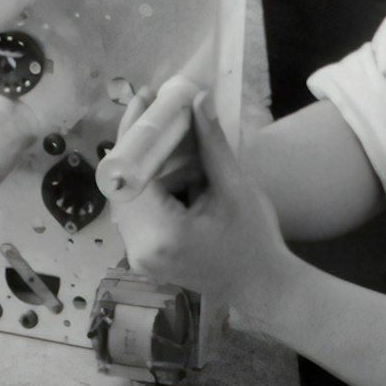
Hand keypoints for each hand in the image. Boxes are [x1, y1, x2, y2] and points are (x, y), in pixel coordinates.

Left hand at [110, 94, 291, 314]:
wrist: (263, 287)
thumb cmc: (254, 239)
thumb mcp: (235, 188)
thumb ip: (211, 145)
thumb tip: (197, 99)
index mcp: (162, 233)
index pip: (131, 172)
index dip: (134, 132)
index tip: (144, 99)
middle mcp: (139, 248)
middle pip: (122, 184)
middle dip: (139, 145)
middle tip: (157, 111)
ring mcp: (139, 256)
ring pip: (128, 196)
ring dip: (145, 165)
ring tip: (171, 137)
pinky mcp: (145, 257)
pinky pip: (137, 211)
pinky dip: (151, 186)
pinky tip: (175, 171)